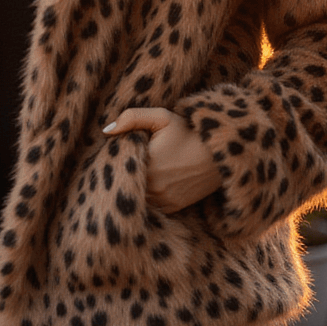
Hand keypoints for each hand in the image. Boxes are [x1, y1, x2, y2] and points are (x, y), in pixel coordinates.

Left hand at [102, 107, 221, 214]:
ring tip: (139, 173)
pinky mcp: (172, 207)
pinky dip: (147, 198)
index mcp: (145, 165)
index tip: (119, 150)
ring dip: (134, 188)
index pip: (117, 166)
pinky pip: (150, 206)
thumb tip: (106, 131)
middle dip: (124, 174)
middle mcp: (152, 187)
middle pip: (125, 183)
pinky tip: (150, 184)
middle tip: (125, 163)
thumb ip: (131, 118)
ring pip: (136, 196)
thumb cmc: (189, 132)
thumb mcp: (161, 117)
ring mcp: (162, 200)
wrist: (220, 153)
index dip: (115, 159)